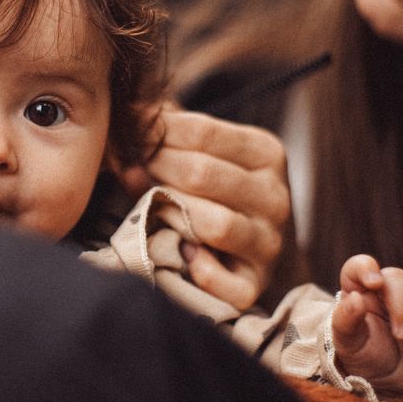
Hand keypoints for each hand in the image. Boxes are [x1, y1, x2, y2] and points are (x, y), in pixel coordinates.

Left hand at [122, 106, 289, 309]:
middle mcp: (275, 197)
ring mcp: (269, 243)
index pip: (201, 132)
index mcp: (266, 154)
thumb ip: (173, 134)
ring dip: (172, 213)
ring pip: (215, 224)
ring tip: (150, 205)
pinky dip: (199, 271)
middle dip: (155, 167)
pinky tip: (182, 254)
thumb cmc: (220, 192)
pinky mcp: (255, 285)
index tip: (127, 134)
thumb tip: (128, 116)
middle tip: (127, 167)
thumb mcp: (210, 153)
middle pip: (201, 174)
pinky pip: (224, 282)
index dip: (155, 133)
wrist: (259, 252)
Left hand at [332, 254, 402, 393]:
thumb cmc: (363, 357)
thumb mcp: (347, 343)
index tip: (374, 284)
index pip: (360, 265)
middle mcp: (387, 290)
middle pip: (399, 277)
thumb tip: (354, 298)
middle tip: (400, 336)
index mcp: (360, 291)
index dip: (367, 268)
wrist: (389, 381)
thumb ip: (345, 320)